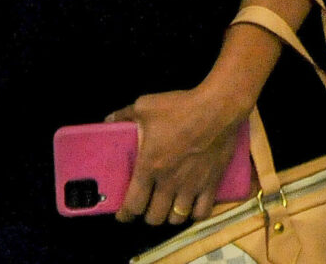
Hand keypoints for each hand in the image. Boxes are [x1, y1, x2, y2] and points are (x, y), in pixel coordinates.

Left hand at [107, 85, 248, 227]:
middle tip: (148, 206)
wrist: (217, 109)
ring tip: (168, 208)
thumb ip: (125, 114)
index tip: (123, 215)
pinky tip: (192, 207)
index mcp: (149, 167)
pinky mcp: (211, 184)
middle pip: (154, 217)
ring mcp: (191, 187)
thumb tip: (108, 120)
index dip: (126, 215)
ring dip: (170, 216)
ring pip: (176, 219)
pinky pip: (202, 213)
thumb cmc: (180, 108)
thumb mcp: (146, 105)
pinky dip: (195, 214)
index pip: (133, 204)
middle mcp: (168, 184)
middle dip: (148, 215)